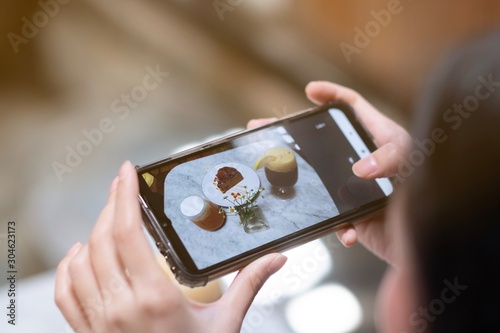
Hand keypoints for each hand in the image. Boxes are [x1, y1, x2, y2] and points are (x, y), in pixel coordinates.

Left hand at [55, 161, 286, 332]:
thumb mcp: (226, 324)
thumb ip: (249, 285)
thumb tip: (277, 258)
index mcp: (155, 299)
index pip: (127, 234)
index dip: (123, 197)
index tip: (127, 173)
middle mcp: (120, 308)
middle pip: (102, 239)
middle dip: (110, 205)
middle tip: (122, 186)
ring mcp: (99, 322)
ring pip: (81, 262)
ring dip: (93, 232)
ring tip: (109, 216)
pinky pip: (65, 292)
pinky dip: (69, 267)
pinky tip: (82, 253)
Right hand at [248, 81, 410, 264]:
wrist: (428, 243)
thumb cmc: (430, 194)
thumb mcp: (415, 164)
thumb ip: (392, 158)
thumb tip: (360, 168)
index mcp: (378, 138)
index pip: (353, 107)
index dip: (332, 94)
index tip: (310, 90)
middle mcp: (362, 160)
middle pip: (322, 141)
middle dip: (291, 135)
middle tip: (265, 128)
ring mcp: (354, 188)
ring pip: (318, 178)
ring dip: (296, 179)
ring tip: (271, 173)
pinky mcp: (353, 215)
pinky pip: (334, 219)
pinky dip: (337, 228)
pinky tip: (345, 233)